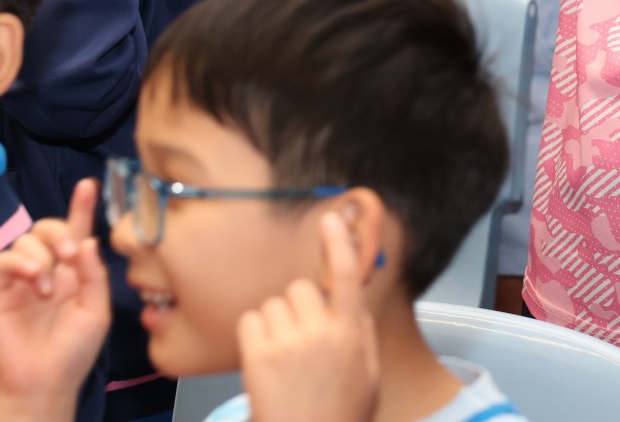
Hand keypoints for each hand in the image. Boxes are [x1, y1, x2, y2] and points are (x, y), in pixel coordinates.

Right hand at [0, 179, 110, 411]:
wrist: (45, 382)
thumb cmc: (73, 351)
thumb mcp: (96, 311)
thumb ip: (93, 275)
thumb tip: (88, 240)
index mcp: (75, 272)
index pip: (77, 232)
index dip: (81, 207)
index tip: (89, 184)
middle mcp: (48, 269)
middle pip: (48, 227)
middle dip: (60, 230)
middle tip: (71, 254)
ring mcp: (22, 279)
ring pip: (26, 239)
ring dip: (42, 253)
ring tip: (49, 285)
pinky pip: (4, 260)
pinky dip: (22, 262)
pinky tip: (36, 280)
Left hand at [238, 214, 379, 421]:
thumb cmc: (339, 415)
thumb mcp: (368, 375)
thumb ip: (361, 333)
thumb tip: (351, 303)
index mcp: (350, 334)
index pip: (346, 275)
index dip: (340, 243)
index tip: (332, 218)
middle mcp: (319, 332)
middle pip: (300, 288)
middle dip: (299, 305)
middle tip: (301, 337)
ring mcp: (286, 343)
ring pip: (273, 303)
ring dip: (275, 322)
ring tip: (282, 357)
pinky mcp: (257, 357)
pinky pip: (251, 320)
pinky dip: (254, 334)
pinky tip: (264, 359)